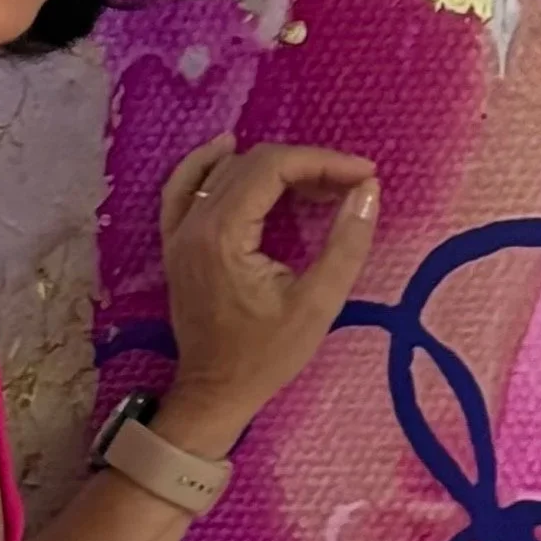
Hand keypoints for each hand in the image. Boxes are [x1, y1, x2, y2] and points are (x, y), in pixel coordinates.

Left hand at [152, 136, 379, 457]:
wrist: (214, 391)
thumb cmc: (266, 355)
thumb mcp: (317, 304)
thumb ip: (345, 243)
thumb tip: (366, 190)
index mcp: (223, 234)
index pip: (272, 169)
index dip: (322, 162)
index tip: (365, 174)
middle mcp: (193, 222)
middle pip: (250, 164)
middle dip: (305, 165)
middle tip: (350, 185)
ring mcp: (177, 229)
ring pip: (223, 171)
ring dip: (269, 167)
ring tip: (316, 179)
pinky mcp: (173, 239)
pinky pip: (185, 185)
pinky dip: (208, 164)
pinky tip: (229, 149)